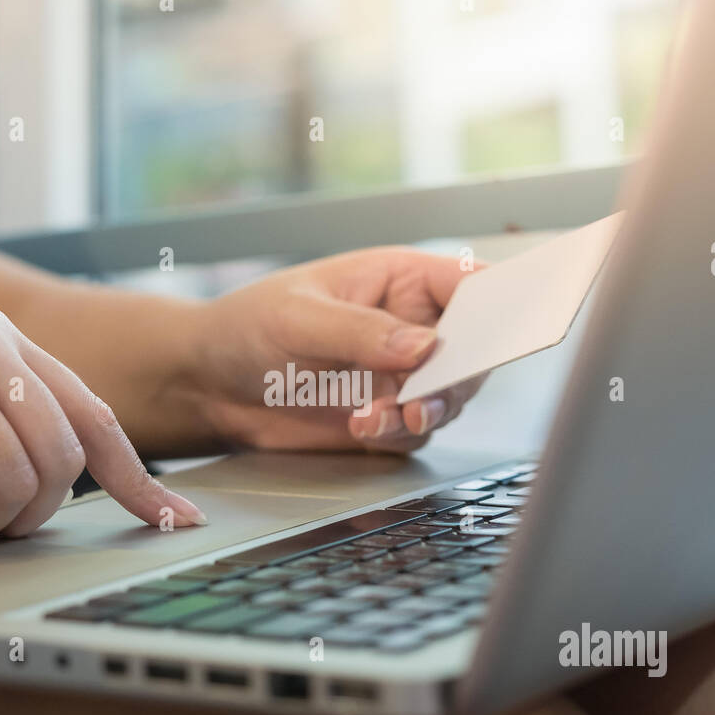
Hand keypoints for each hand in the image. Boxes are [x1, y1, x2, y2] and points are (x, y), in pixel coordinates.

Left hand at [189, 247, 485, 452]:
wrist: (211, 388)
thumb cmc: (247, 328)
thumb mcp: (298, 319)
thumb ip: (361, 332)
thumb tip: (425, 347)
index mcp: (400, 280)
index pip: (470, 283)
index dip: (500, 301)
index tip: (503, 328)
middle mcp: (412, 327)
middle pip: (475, 349)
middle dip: (461, 374)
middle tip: (432, 392)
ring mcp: (404, 376)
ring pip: (451, 397)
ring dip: (426, 410)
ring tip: (378, 415)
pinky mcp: (388, 418)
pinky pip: (418, 430)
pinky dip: (398, 433)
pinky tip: (360, 424)